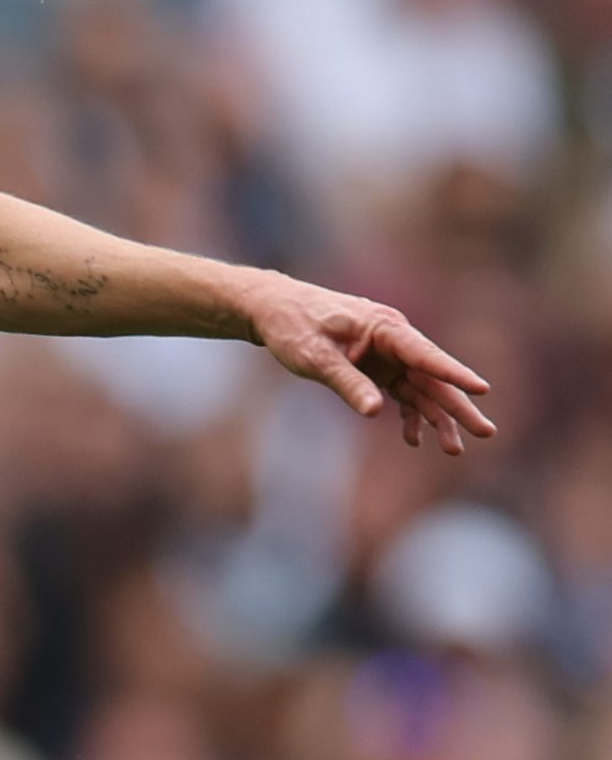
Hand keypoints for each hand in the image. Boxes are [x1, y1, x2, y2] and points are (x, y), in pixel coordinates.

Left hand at [246, 272, 496, 453]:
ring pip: (421, 389)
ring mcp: (387, 355)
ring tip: (454, 450)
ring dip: (437, 418)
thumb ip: (346, 382)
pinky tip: (413, 438)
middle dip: (458, 406)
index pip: (425, 354)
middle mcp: (394, 340)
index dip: (454, 374)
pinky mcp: (377, 367)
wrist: (273, 310)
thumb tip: (377, 412)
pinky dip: (409, 414)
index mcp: (384, 327)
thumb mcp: (314, 356)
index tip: (483, 389)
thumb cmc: (292, 326)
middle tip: (486, 432)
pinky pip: (402, 393)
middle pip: (432, 377)